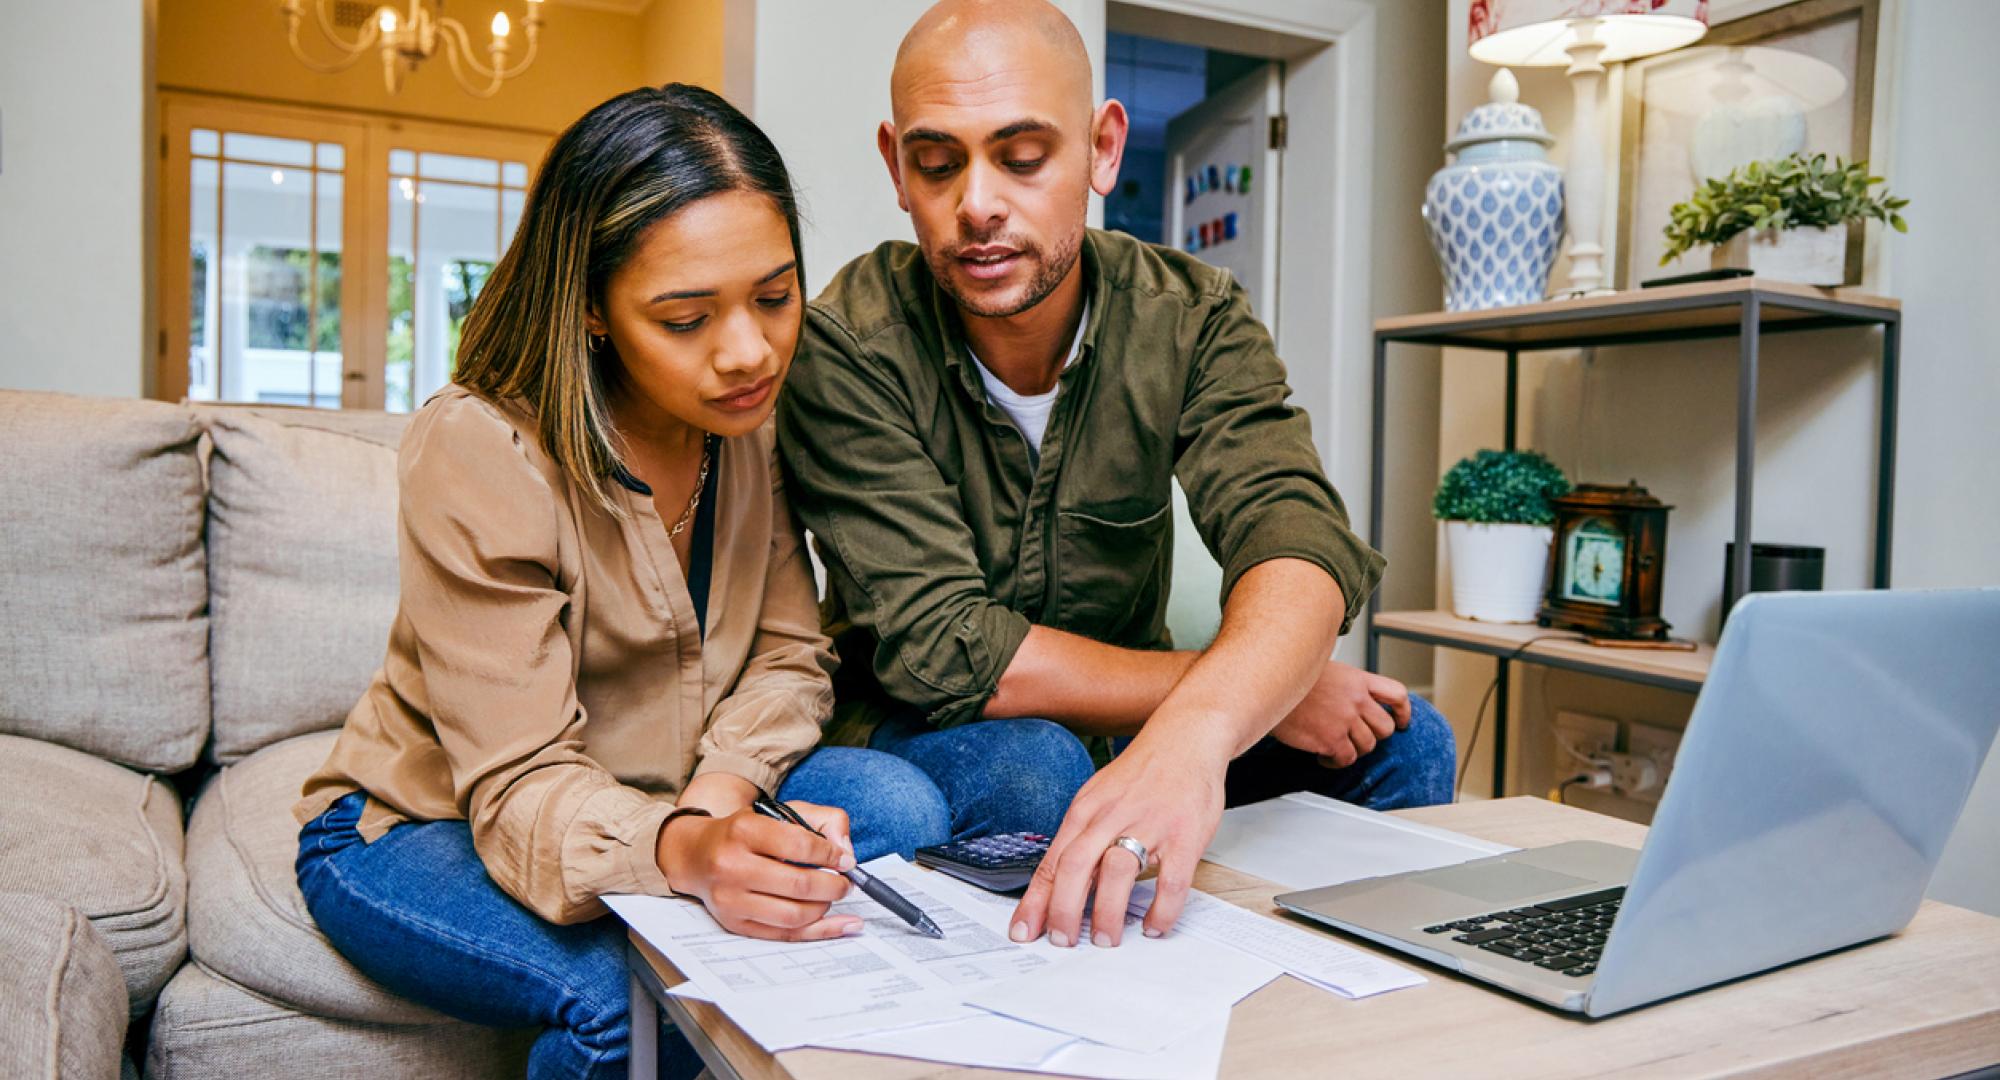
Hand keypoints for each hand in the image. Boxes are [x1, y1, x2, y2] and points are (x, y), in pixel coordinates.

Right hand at [657, 800, 858, 940]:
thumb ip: (824, 821)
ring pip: (794, 914)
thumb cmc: (746, 833)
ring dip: (824, 907)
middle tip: (845, 883)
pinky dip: (819, 931)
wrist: (697, 855)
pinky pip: (784, 934)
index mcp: (744, 830)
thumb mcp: (782, 812)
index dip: (831, 855)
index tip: (845, 861)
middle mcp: (732, 865)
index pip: (799, 845)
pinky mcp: (734, 923)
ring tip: (831, 896)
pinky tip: (841, 925)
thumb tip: (845, 853)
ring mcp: (730, 899)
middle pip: (799, 884)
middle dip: (833, 885)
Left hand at [1008, 734, 1226, 948]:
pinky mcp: (1185, 835)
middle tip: (1062, 941)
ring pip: (1118, 872)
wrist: (1186, 738)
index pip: (1053, 861)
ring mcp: (1150, 825)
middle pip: (1076, 867)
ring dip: (1107, 912)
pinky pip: (1171, 881)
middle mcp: (1112, 817)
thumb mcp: (1097, 797)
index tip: (1024, 931)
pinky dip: (1161, 909)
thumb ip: (1080, 837)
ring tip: (1105, 940)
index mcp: (1086, 811)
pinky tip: (1154, 926)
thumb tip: (1058, 884)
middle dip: (1064, 910)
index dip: (1036, 900)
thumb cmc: (1140, 775)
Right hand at [1270, 661, 1409, 767]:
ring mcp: (1345, 720)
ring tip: (1336, 748)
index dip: (1403, 712)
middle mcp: (1356, 699)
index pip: (1397, 695)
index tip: (1401, 721)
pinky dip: (1336, 762)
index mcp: (1358, 680)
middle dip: (1374, 736)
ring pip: (1368, 746)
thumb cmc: (1290, 679)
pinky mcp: (1331, 739)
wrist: (1267, 686)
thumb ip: (1345, 685)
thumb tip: (1351, 702)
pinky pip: (1347, 759)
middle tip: (1358, 738)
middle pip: (1385, 727)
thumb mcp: (1324, 670)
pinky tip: (1323, 757)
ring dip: (1353, 750)